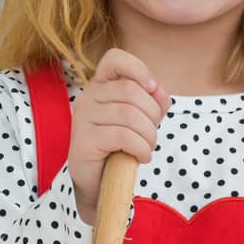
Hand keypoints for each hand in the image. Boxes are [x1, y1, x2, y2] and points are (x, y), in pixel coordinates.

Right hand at [70, 48, 170, 226]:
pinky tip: (142, 156)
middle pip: (131, 90)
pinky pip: (123, 136)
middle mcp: (88, 97)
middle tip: (152, 134)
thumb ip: (152, 102)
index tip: (152, 89)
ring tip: (147, 148)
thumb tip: (160, 93)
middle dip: (152, 114)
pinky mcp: (83, 141)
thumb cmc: (119, 149)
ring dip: (149, 135)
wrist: (98, 184)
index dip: (139, 69)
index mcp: (100, 87)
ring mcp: (83, 118)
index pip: (115, 59)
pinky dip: (141, 147)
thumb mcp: (140, 121)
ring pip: (129, 114)